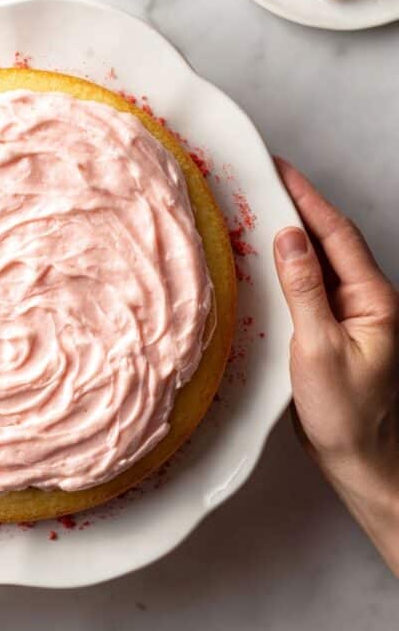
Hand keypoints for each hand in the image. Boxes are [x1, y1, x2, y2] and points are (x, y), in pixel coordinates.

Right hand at [274, 158, 398, 575]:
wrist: (358, 459)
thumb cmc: (345, 413)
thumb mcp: (320, 348)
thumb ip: (304, 290)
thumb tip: (288, 237)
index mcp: (372, 299)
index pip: (337, 235)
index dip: (308, 199)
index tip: (280, 171)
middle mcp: (363, 301)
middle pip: (330, 241)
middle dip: (299, 207)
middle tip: (263, 182)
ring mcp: (346, 315)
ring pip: (317, 263)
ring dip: (290, 235)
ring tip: (258, 211)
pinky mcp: (328, 330)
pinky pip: (306, 287)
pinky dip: (284, 267)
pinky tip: (263, 262)